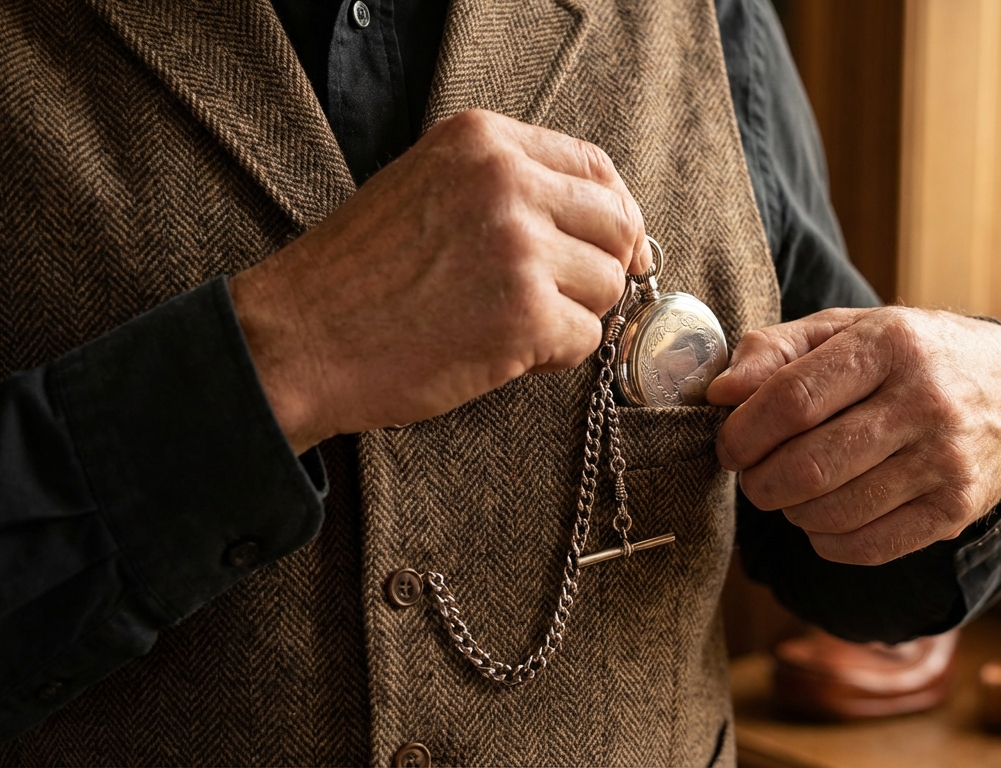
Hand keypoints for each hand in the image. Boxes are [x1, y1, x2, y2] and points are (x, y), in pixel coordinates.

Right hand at [230, 109, 651, 453]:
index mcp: (482, 141)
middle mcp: (506, 182)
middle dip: (600, 267)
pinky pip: (587, 338)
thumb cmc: (356, 276)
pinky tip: (501, 350)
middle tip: (561, 296)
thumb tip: (603, 220)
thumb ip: (507, 186)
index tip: (606, 246)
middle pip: (617, 224)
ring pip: (606, 285)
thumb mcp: (428, 187)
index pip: (594, 166)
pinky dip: (553, 355)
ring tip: (508, 322)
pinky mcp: (524, 315)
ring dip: (572, 314)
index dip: (612, 213)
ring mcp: (519, 248)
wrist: (296, 340)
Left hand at [707, 307, 1000, 564]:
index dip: (744, 433)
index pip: (792, 400)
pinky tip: (826, 517)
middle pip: (810, 465)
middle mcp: (925, 402)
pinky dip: (828, 541)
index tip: (729, 445)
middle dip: (761, 481)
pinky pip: (868, 546)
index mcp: (890, 345)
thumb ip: (776, 350)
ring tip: (792, 491)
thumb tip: (721, 392)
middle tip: (754, 475)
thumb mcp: (845, 329)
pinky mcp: (957, 509)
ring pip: (834, 511)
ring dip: (792, 511)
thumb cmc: (908, 356)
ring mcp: (946, 461)